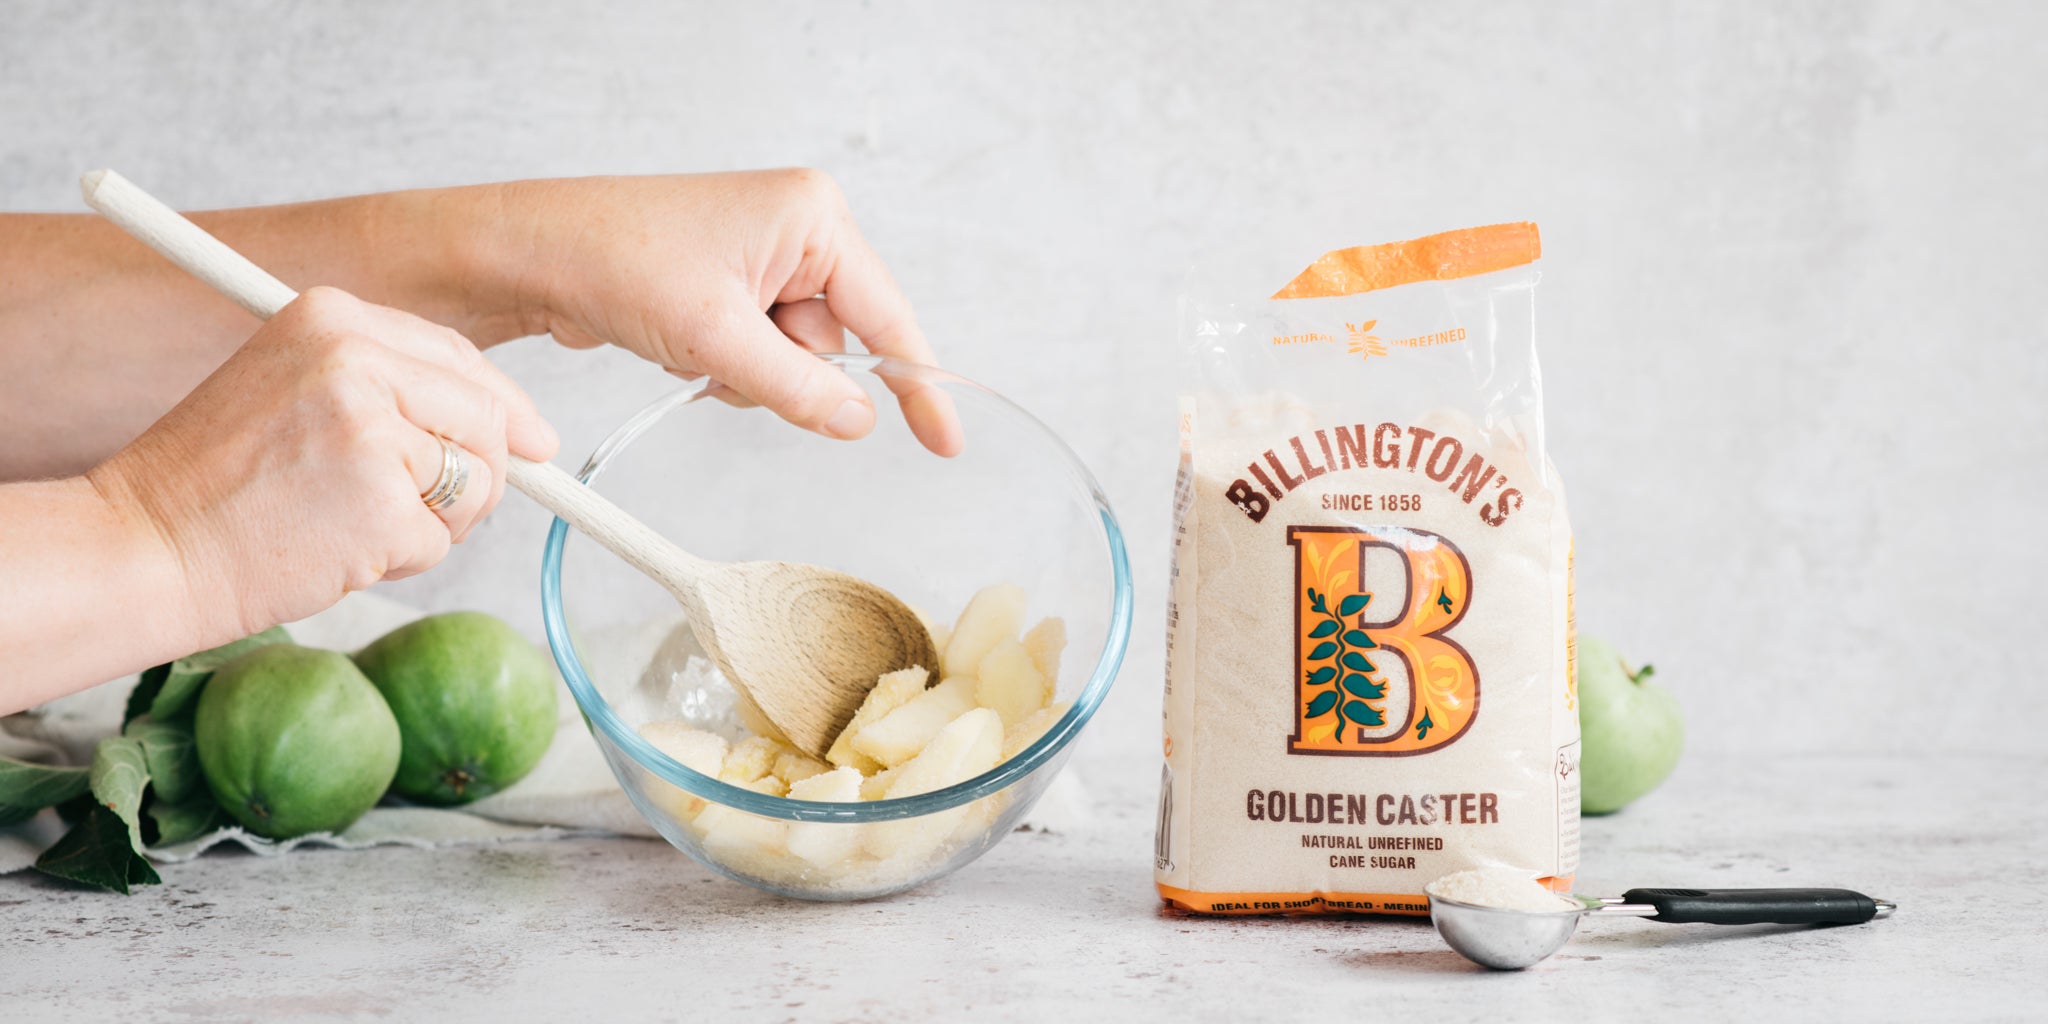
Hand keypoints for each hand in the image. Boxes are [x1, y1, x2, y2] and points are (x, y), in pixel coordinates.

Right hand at [87, 287, 557, 640]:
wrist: (145, 546)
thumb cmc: (218, 485)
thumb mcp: (296, 392)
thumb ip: (394, 390)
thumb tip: (523, 431)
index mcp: (332, 316)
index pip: (460, 358)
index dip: (503, 408)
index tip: (533, 442)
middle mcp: (354, 358)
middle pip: (486, 419)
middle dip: (473, 475)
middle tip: (407, 506)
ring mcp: (372, 429)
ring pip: (475, 484)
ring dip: (431, 521)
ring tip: (348, 521)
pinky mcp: (382, 503)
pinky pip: (441, 540)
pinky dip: (400, 559)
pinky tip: (335, 548)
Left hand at [485, 170, 963, 455]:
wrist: (531, 253)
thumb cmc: (615, 261)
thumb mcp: (717, 339)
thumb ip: (797, 387)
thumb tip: (856, 421)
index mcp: (812, 217)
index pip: (888, 316)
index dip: (917, 384)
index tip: (945, 441)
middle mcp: (798, 228)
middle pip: (836, 343)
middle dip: (784, 371)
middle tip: (722, 356)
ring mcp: (765, 255)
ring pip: (796, 357)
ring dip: (748, 374)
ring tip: (689, 341)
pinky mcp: (734, 281)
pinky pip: (760, 351)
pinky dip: (727, 365)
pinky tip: (681, 341)